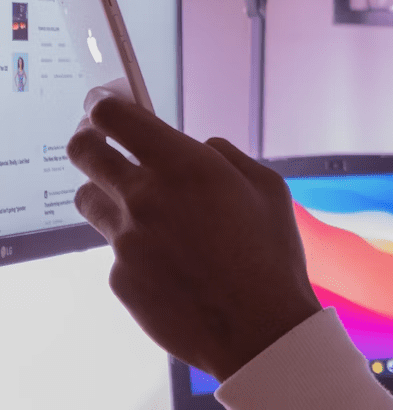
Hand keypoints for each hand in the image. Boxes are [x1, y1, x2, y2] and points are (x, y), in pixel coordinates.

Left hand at [67, 90, 323, 381]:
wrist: (258, 327)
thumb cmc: (270, 255)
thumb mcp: (268, 188)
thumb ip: (226, 157)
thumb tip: (201, 149)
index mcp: (184, 166)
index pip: (116, 117)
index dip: (104, 104)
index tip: (104, 103)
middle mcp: (145, 198)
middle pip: (84, 152)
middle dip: (88, 138)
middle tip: (99, 140)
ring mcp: (126, 240)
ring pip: (90, 201)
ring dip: (107, 193)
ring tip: (139, 205)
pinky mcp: (120, 277)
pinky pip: (116, 249)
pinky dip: (136, 246)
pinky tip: (172, 261)